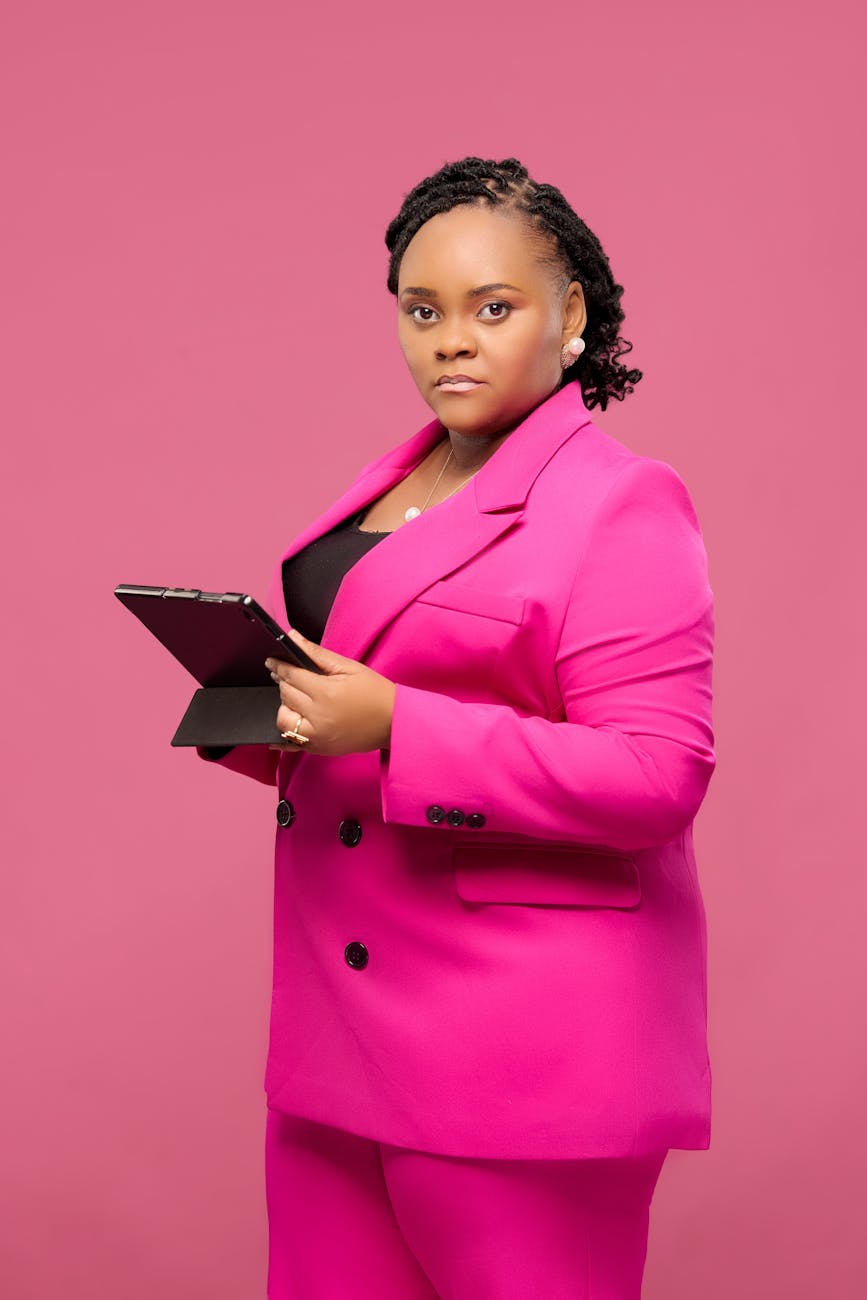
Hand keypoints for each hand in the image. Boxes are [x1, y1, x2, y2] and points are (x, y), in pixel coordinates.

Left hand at [265, 630, 395, 755]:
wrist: (393, 722)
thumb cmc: (375, 692)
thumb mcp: (349, 667)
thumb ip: (317, 654)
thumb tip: (292, 637)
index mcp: (327, 693)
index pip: (292, 676)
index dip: (279, 666)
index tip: (272, 661)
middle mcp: (318, 717)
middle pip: (286, 695)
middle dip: (284, 683)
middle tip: (289, 676)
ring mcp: (318, 737)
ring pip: (283, 720)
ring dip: (285, 707)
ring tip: (297, 699)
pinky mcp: (319, 749)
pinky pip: (290, 744)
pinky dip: (283, 735)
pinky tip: (284, 726)